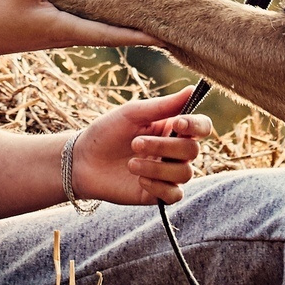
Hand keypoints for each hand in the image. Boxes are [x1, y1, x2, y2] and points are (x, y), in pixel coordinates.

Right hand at [0, 0, 156, 64]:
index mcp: (65, 29)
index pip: (111, 34)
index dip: (140, 35)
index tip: (167, 37)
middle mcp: (66, 36)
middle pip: (111, 34)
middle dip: (139, 32)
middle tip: (169, 28)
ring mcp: (58, 34)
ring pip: (98, 30)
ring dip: (123, 27)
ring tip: (148, 19)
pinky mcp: (49, 30)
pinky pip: (84, 25)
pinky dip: (102, 20)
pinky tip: (109, 10)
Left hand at [69, 88, 214, 206]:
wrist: (82, 161)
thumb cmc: (107, 132)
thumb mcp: (132, 113)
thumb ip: (163, 105)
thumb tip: (192, 89)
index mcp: (172, 128)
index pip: (202, 127)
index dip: (196, 126)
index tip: (177, 123)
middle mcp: (174, 151)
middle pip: (192, 151)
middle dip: (164, 147)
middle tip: (135, 143)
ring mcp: (168, 173)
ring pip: (184, 173)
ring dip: (157, 167)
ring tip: (131, 163)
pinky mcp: (158, 193)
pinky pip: (175, 194)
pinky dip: (159, 186)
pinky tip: (139, 179)